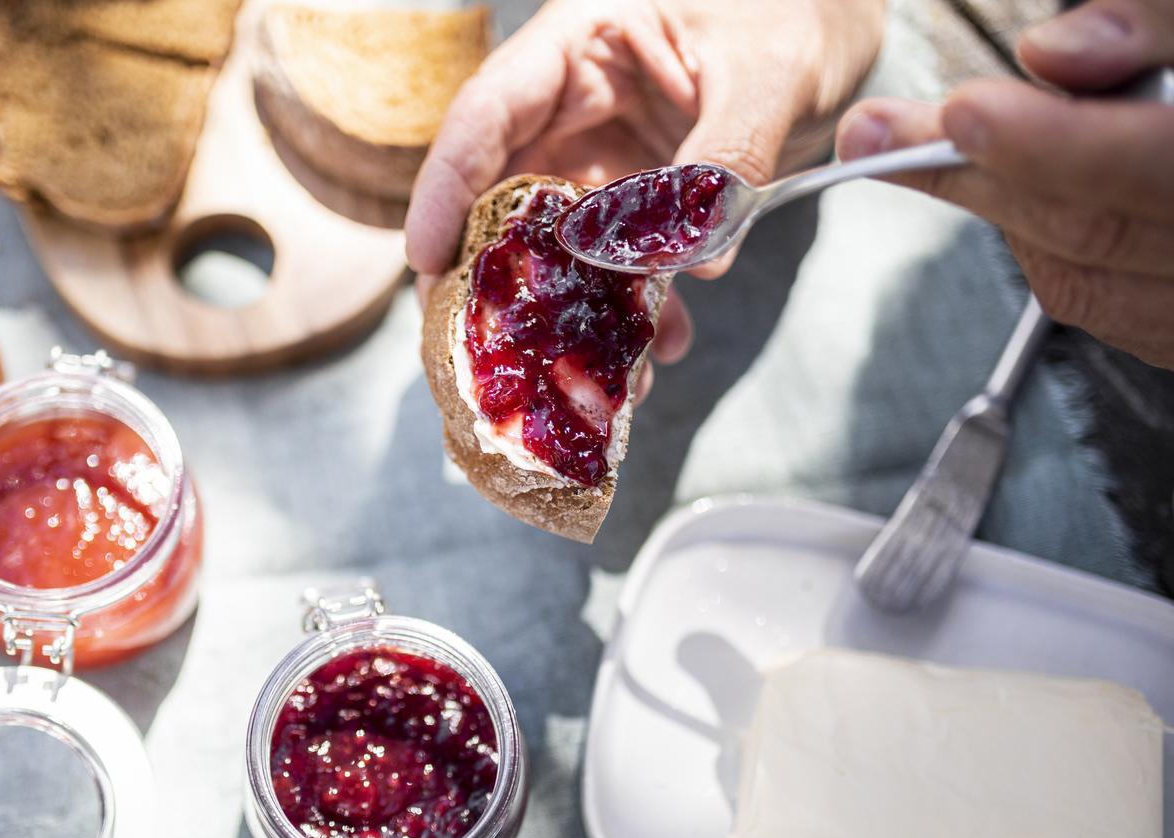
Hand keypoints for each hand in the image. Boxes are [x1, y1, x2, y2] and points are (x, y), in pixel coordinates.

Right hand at [405, 0, 885, 383]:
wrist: (836, 35)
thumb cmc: (794, 15)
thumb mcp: (769, 73)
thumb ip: (727, 154)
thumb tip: (693, 257)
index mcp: (579, 42)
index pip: (487, 115)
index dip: (446, 188)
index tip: (427, 259)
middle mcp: (571, 104)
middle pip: (498, 195)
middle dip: (493, 278)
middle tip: (484, 349)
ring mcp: (598, 157)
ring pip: (554, 246)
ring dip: (568, 314)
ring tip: (590, 376)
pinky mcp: (632, 202)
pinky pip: (613, 266)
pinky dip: (630, 314)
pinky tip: (657, 350)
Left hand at [836, 0, 1173, 368]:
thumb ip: (1161, 25)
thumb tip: (1057, 55)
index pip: (1157, 168)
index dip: (1056, 143)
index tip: (964, 113)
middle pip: (1101, 227)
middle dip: (978, 174)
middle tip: (878, 130)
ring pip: (1088, 276)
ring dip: (998, 209)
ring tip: (921, 147)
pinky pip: (1107, 304)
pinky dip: (1046, 245)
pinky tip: (1010, 193)